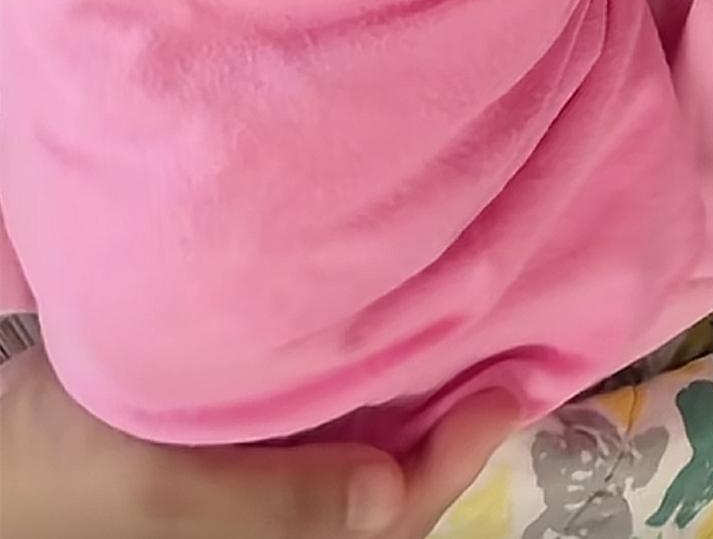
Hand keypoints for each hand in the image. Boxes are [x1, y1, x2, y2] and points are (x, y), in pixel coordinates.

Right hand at [0, 344, 516, 538]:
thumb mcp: (159, 483)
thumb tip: (390, 494)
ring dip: (415, 405)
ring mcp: (265, 491)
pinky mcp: (242, 457)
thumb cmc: (62, 474)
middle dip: (453, 428)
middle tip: (513, 349)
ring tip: (466, 331)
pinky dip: (368, 390)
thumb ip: (277, 499)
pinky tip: (386, 337)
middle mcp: (283, 526)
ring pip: (367, 458)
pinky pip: (329, 434)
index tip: (513, 386)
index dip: (460, 452)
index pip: (398, 509)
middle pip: (395, 489)